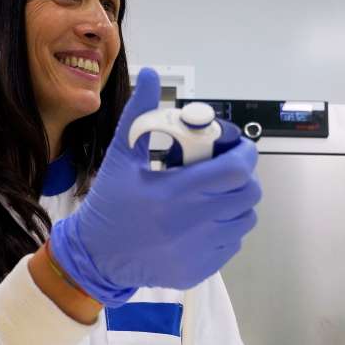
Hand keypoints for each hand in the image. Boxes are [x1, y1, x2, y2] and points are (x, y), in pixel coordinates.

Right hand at [48, 68, 259, 306]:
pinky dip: (225, 228)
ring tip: (212, 195)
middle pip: (248, 194)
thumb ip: (140, 115)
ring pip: (245, 219)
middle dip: (242, 176)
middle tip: (224, 170)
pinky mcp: (201, 269)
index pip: (235, 170)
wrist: (95, 256)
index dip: (244, 154)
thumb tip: (150, 75)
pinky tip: (202, 221)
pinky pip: (232, 243)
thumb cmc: (109, 204)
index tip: (236, 147)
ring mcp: (199, 250)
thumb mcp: (121, 157)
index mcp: (176, 192)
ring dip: (236, 203)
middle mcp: (193, 224)